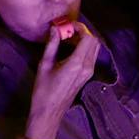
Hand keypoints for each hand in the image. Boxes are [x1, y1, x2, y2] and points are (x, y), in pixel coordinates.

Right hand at [25, 22, 100, 138]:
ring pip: (94, 48)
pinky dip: (84, 48)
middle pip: (94, 42)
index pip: (88, 38)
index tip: (68, 25)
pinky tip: (71, 48)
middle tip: (68, 30)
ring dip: (85, 40)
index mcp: (77, 64)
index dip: (80, 28)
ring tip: (68, 38)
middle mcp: (87, 67)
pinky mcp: (88, 76)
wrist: (49, 113)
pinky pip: (91, 56)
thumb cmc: (43, 91)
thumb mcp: (44, 65)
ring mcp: (89, 72)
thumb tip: (55, 28)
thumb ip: (52, 45)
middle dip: (83, 32)